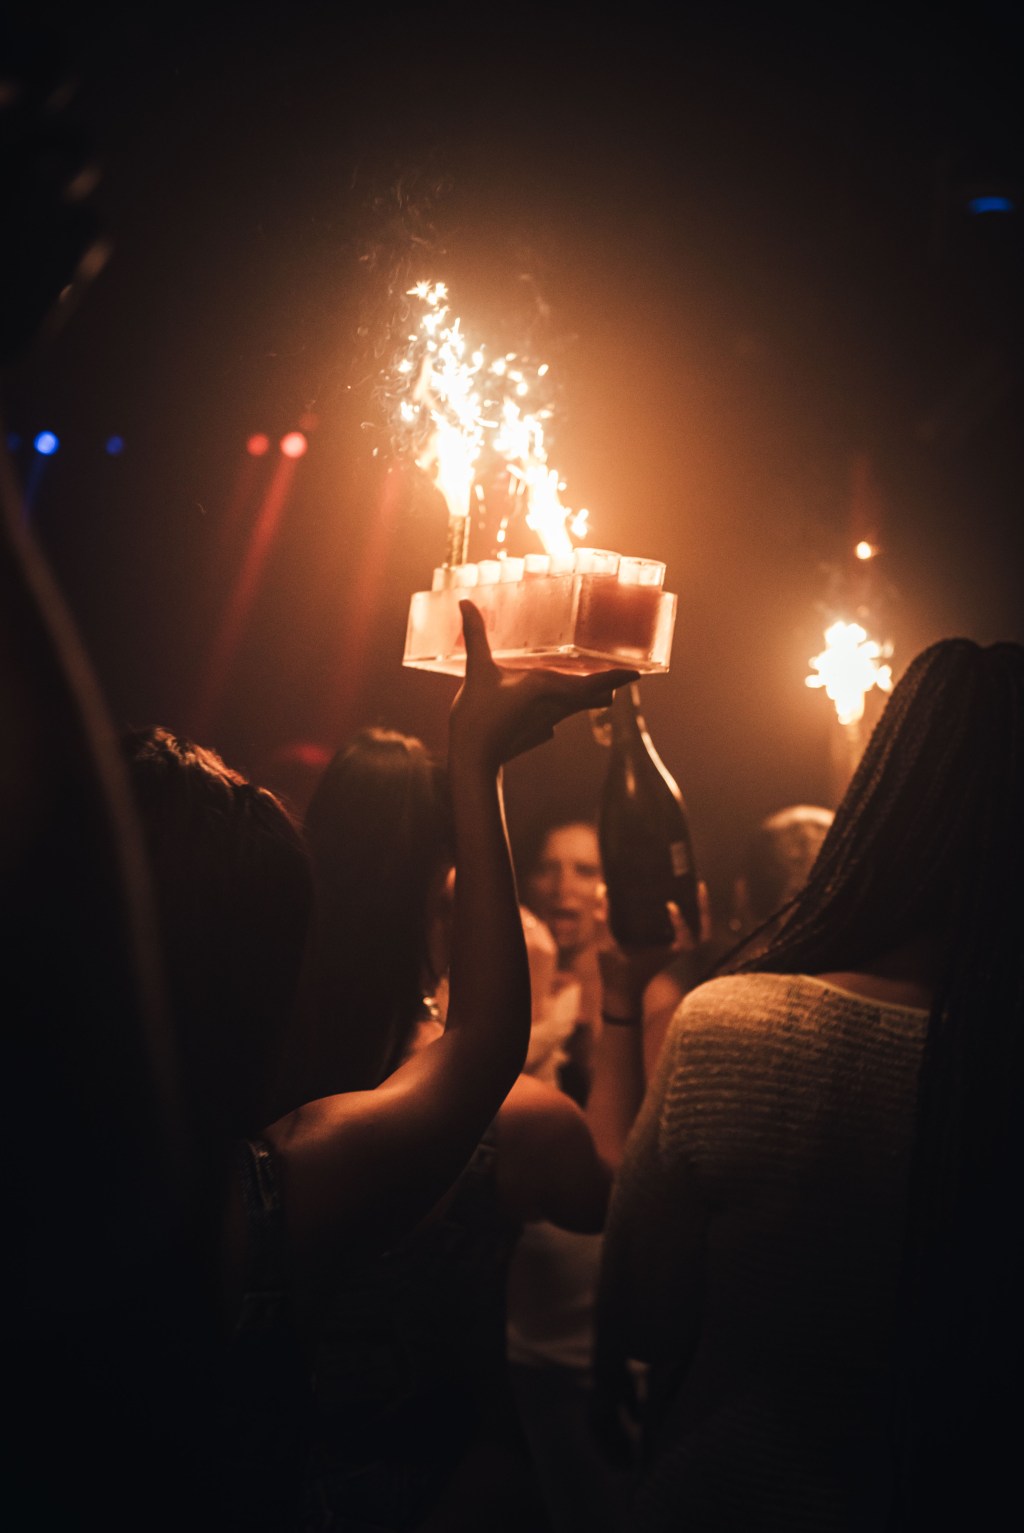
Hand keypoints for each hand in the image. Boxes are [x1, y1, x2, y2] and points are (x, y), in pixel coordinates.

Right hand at [449, 600, 638, 769]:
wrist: (472, 760)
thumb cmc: (478, 716)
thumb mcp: (477, 671)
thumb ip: (475, 635)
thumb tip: (465, 603)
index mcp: (549, 687)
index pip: (595, 683)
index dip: (618, 677)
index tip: (638, 672)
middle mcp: (557, 707)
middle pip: (596, 696)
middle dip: (608, 682)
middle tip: (617, 666)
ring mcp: (551, 723)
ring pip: (579, 705)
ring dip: (585, 691)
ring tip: (586, 674)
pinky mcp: (540, 733)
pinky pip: (559, 715)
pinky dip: (560, 704)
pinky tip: (544, 697)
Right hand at [594, 889, 692, 1017]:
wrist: (622, 996)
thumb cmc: (616, 973)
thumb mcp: (606, 946)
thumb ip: (602, 919)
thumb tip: (602, 889)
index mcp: (667, 954)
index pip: (686, 939)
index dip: (682, 922)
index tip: (671, 907)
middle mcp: (676, 952)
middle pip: (703, 933)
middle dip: (705, 910)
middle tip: (699, 886)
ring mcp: (676, 951)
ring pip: (701, 933)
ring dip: (702, 913)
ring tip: (696, 889)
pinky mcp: (672, 948)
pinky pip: (691, 932)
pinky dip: (692, 918)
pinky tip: (682, 899)